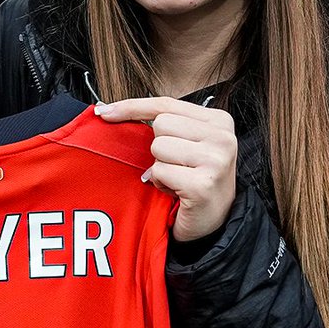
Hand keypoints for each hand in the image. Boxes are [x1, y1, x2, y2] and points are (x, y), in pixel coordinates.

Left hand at [95, 97, 237, 241]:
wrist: (213, 223)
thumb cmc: (194, 181)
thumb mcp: (187, 144)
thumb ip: (163, 124)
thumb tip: (109, 110)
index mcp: (219, 120)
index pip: (166, 104)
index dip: (132, 107)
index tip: (105, 111)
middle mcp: (223, 137)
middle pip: (160, 125)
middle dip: (158, 148)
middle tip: (176, 167)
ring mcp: (215, 160)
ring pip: (158, 147)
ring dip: (160, 168)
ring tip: (178, 180)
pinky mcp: (202, 184)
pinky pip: (159, 172)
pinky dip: (161, 184)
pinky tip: (178, 192)